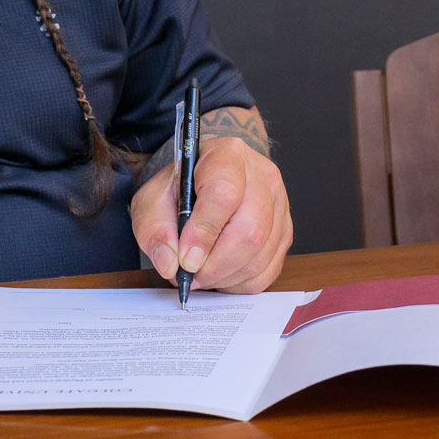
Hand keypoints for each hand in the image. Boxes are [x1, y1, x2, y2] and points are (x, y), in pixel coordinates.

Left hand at [131, 136, 292, 293]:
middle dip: (215, 265)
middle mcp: (262, 177)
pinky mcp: (285, 231)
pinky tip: (222, 273)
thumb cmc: (181, 189)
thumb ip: (155, 230)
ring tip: (202, 273)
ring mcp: (279, 205)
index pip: (224, 195)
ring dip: (225, 277)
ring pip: (260, 255)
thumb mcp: (153, 200)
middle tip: (190, 275)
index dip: (203, 233)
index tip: (185, 259)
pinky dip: (241, 282)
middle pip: (249, 231)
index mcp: (227, 156)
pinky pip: (268, 270)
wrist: (205, 181)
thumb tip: (171, 264)